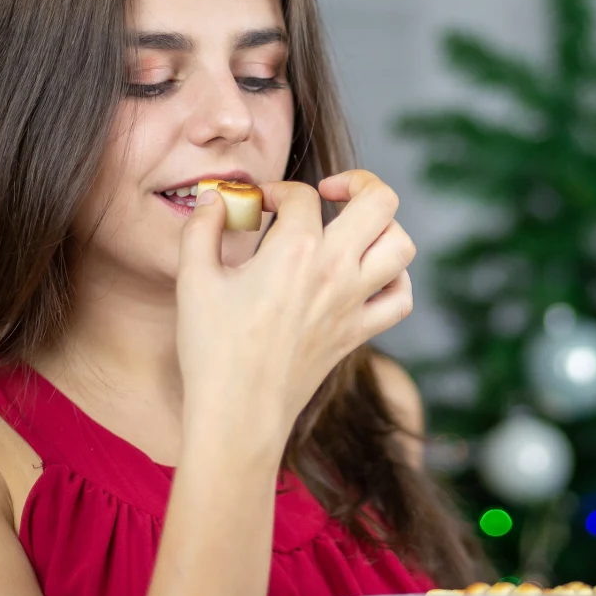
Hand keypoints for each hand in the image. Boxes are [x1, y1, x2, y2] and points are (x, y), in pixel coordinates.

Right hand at [175, 170, 414, 449]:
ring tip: (353, 230)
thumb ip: (202, 226)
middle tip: (330, 191)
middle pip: (380, 202)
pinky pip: (401, 298)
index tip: (258, 205)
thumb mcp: (193, 279)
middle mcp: (336, 271)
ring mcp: (354, 303)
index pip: (302, 194)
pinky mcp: (359, 333)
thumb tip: (215, 196)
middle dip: (358, 182)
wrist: (238, 413)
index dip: (277, 190)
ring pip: (402, 245)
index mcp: (295, 251)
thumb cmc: (211, 349)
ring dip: (383, 228)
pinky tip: (369, 274)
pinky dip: (395, 279)